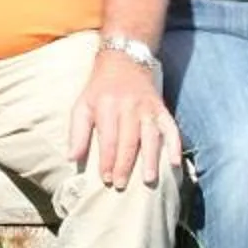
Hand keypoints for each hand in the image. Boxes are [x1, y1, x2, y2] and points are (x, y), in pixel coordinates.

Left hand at [66, 52, 181, 192]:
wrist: (124, 62)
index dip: (106, 160)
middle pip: (128, 140)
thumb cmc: (100, 90)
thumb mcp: (82, 105)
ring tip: (149, 179)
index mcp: (107, 105)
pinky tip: (174, 162)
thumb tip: (72, 158)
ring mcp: (148, 108)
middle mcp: (129, 106)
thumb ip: (77, 132)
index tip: (105, 179)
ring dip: (151, 159)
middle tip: (121, 185)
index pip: (108, 138)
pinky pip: (171, 128)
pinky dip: (174, 144)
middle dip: (125, 164)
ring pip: (151, 136)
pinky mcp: (162, 109)